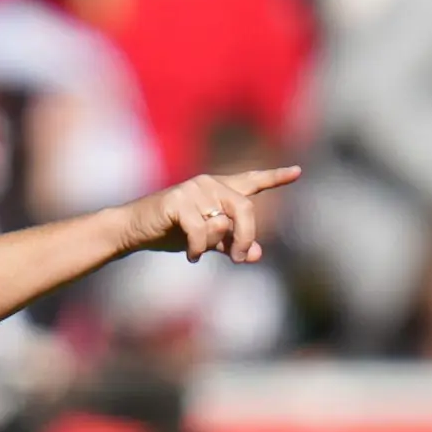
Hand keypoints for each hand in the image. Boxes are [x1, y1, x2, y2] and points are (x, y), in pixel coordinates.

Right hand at [121, 167, 301, 262]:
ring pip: (222, 223)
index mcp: (219, 190)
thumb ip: (231, 245)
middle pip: (246, 209)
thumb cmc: (169, 232)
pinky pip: (200, 231)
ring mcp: (193, 189)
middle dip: (247, 237)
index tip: (297, 172)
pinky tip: (190, 257)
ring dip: (213, 245)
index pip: (251, 181)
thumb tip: (256, 255)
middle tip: (240, 259)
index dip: (275, 177)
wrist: (133, 230)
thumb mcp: (206, 241)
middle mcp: (209, 184)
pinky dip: (197, 249)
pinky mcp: (178, 200)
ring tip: (197, 253)